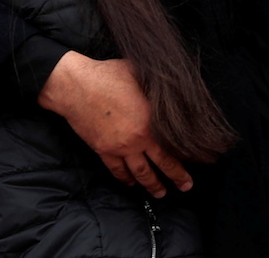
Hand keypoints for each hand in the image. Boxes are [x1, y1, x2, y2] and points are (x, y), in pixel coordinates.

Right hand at [37, 51, 190, 195]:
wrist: (76, 86)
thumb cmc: (109, 76)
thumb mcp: (140, 75)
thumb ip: (156, 89)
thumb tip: (172, 90)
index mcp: (150, 121)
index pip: (172, 146)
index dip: (183, 158)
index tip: (192, 165)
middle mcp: (137, 139)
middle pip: (160, 164)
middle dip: (175, 177)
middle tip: (185, 187)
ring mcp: (119, 147)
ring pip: (139, 172)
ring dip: (151, 184)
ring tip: (160, 193)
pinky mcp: (102, 150)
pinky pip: (116, 170)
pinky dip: (124, 179)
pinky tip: (130, 183)